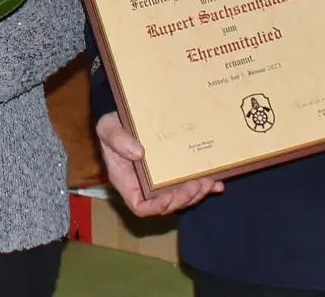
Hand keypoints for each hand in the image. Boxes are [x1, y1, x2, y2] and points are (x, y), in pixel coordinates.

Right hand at [97, 112, 221, 215]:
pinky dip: (204, 187)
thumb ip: (118, 140)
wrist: (124, 117)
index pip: (140, 207)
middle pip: (165, 205)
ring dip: (196, 194)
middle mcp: (143, 186)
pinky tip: (217, 182)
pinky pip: (188, 185)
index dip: (157, 207)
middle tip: (198, 184)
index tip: (170, 197)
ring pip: (180, 198)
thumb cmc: (112, 125)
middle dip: (184, 198)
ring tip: (209, 182)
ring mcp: (159, 181)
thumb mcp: (108, 128)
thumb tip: (138, 153)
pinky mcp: (172, 172)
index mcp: (126, 181)